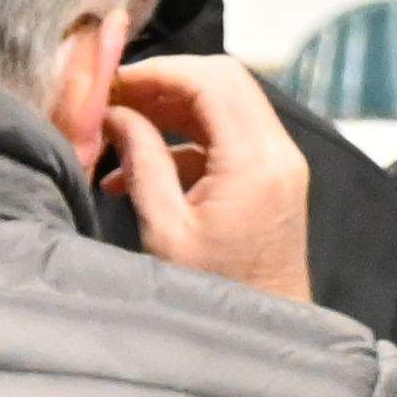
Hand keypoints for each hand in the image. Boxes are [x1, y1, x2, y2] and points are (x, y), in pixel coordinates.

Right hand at [107, 57, 314, 307]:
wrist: (267, 324)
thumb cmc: (214, 289)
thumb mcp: (165, 230)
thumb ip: (142, 163)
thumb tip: (116, 116)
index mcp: (252, 162)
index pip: (211, 81)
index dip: (159, 72)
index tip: (114, 83)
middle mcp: (278, 151)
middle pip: (225, 79)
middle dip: (166, 81)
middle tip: (118, 98)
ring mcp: (281, 161)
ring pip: (228, 101)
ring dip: (175, 106)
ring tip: (123, 130)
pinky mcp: (275, 174)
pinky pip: (231, 132)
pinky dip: (188, 135)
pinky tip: (145, 163)